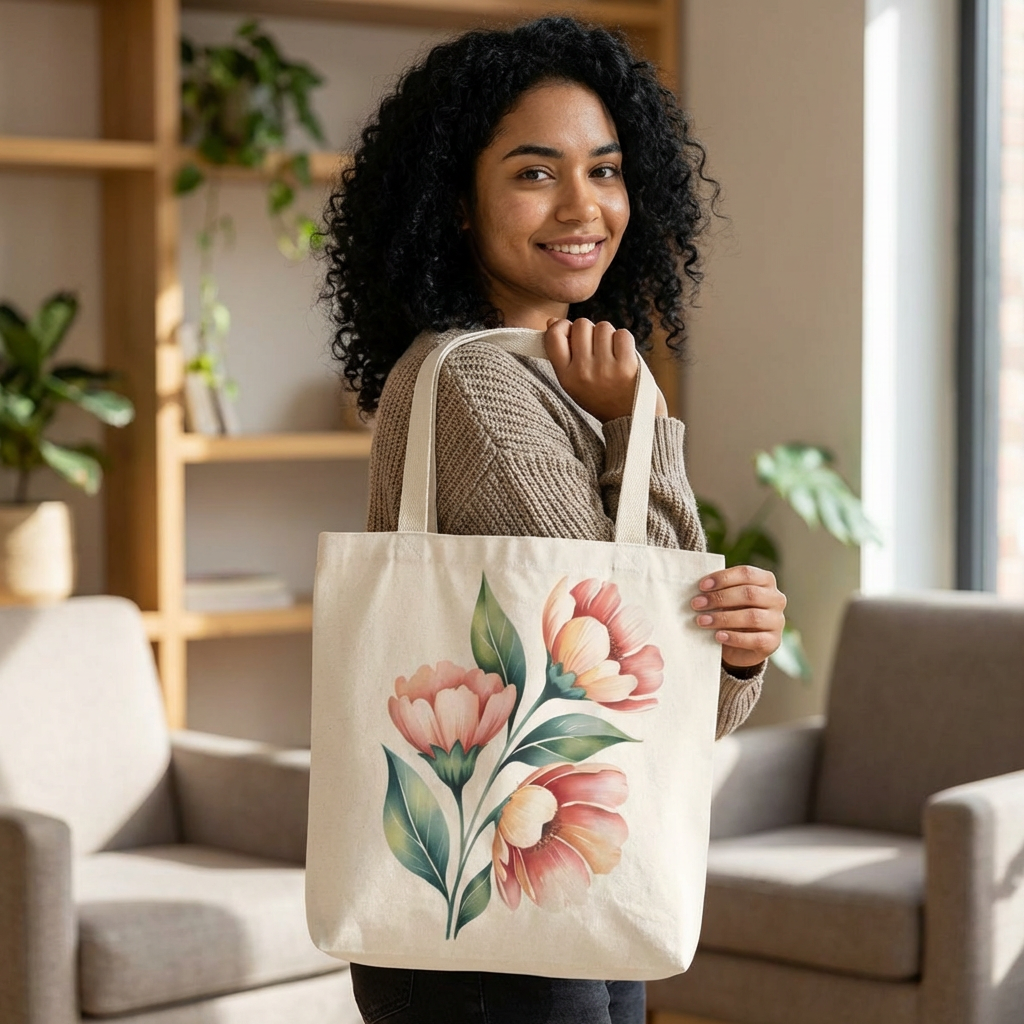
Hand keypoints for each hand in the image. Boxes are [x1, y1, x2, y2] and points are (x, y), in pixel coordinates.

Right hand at [544, 317, 667, 421]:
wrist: (630, 419)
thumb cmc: (601, 396)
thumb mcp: (574, 381)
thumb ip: (562, 353)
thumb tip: (551, 322)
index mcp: (566, 377)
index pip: (553, 337)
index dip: (562, 326)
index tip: (571, 332)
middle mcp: (583, 372)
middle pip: (581, 325)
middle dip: (591, 331)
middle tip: (597, 348)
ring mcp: (605, 368)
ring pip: (603, 327)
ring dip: (609, 336)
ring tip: (612, 354)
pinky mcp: (626, 365)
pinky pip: (622, 334)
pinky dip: (624, 341)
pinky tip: (624, 355)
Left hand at [690, 565, 786, 672]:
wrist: (741, 645)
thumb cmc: (732, 613)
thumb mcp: (727, 599)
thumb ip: (718, 590)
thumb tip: (697, 590)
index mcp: (766, 580)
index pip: (747, 573)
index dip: (724, 578)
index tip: (702, 586)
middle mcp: (776, 599)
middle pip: (749, 594)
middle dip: (720, 598)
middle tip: (697, 604)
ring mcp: (777, 621)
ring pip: (752, 616)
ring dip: (723, 618)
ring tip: (702, 621)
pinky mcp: (774, 642)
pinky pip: (755, 639)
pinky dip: (734, 637)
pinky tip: (718, 636)